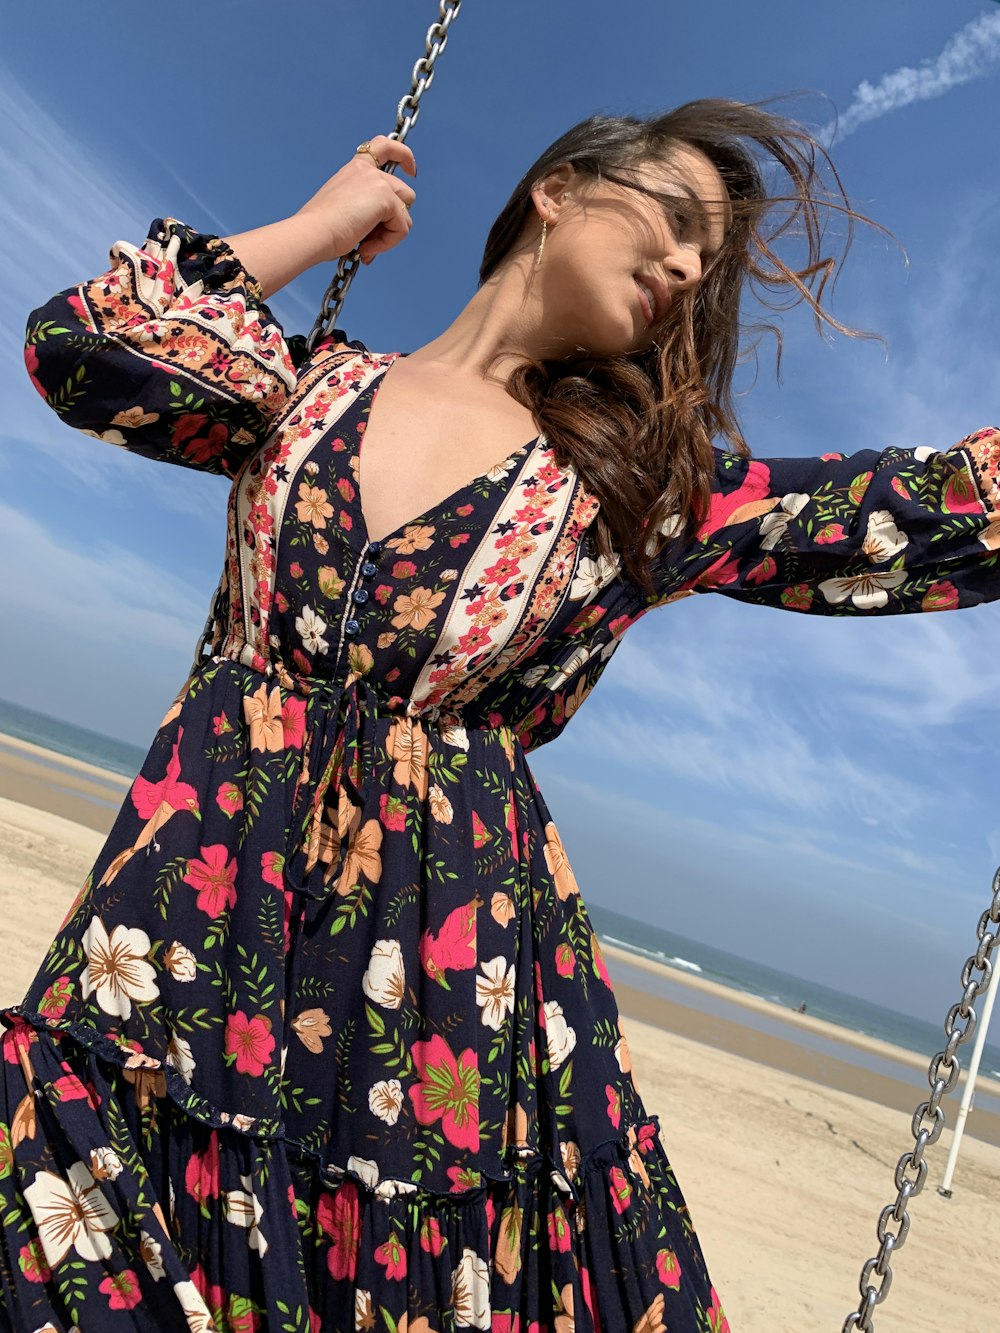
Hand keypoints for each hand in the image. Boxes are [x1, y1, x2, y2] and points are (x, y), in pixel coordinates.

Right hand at [294, 134, 417, 265]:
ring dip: (390, 235)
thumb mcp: (344, 211)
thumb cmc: (320, 229)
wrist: (312, 232)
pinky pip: (402, 228)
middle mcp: (367, 171)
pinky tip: (366, 248)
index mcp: (355, 170)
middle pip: (405, 193)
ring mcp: (378, 182)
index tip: (411, 171)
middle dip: (394, 221)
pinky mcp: (386, 199)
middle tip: (369, 240)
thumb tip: (381, 232)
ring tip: (366, 246)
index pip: (384, 146)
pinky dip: (388, 243)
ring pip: (406, 213)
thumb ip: (366, 211)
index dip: (404, 156)